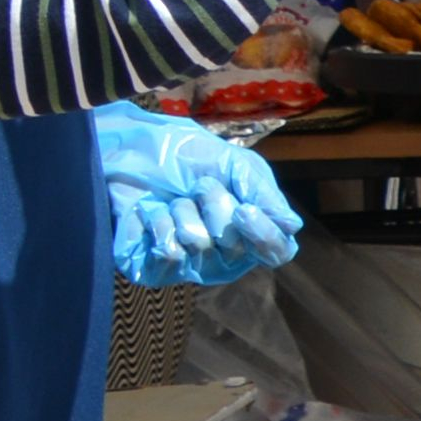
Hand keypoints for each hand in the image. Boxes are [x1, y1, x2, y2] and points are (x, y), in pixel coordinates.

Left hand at [91, 106, 303, 288]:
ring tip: (172, 197)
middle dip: (215, 207)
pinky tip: (151, 211)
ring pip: (198, 249)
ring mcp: (188, 265)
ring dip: (183, 211)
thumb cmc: (184, 155)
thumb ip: (262, 194)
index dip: (264, 236)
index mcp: (250, 230)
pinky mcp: (152, 269)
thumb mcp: (234, 164)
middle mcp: (223, 255)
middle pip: (235, 249)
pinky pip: (166, 255)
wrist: (129, 151)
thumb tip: (291, 227)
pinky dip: (158, 224)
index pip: (276, 251)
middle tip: (200, 185)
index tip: (244, 210)